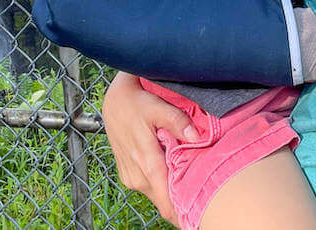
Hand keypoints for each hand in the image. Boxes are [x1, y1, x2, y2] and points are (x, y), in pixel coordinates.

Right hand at [101, 72, 198, 225]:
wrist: (113, 101)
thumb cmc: (137, 103)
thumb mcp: (158, 106)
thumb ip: (177, 121)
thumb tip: (196, 137)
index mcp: (146, 162)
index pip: (166, 201)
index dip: (182, 212)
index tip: (200, 213)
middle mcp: (137, 175)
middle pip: (163, 201)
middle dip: (180, 200)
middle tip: (202, 194)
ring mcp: (130, 177)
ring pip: (156, 195)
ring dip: (170, 192)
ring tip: (188, 181)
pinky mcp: (127, 175)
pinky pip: (148, 188)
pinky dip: (160, 185)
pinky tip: (170, 172)